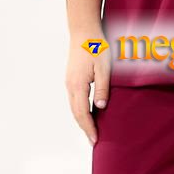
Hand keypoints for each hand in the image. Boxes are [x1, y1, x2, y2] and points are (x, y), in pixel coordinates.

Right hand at [65, 23, 111, 145]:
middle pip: (75, 113)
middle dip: (84, 128)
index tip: (95, 140)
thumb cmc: (97, 47)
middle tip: (94, 141)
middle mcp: (70, 85)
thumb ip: (102, 88)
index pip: (82, 113)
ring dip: (81, 120)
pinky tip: (88, 114)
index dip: (89, 128)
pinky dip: (80, 110)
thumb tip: (100, 108)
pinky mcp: (71, 78)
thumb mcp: (104, 68)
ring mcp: (68, 82)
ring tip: (91, 131)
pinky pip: (74, 100)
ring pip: (73, 107)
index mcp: (77, 85)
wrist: (83, 31)